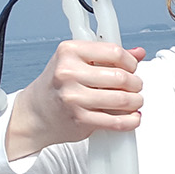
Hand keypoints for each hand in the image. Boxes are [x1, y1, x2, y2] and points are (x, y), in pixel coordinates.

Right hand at [4, 41, 145, 159]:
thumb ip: (107, 56)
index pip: (115, 52)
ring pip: (123, 100)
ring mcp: (73, 97)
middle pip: (122, 77)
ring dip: (135, 102)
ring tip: (133, 101)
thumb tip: (138, 52)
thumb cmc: (58, 85)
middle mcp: (68, 73)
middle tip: (134, 87)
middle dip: (136, 84)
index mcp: (69, 52)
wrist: (36, 112)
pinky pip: (117, 121)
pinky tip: (131, 117)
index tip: (132, 68)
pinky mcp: (80, 119)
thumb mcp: (76, 61)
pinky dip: (131, 120)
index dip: (130, 62)